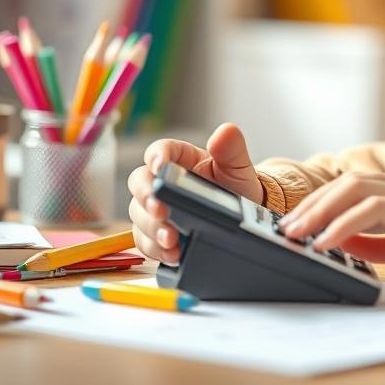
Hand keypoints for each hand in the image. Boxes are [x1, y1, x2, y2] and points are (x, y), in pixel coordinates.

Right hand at [127, 123, 262, 263]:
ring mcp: (157, 208)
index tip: (160, 166)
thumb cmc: (236, 185)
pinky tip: (173, 253)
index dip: (156, 156)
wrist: (246, 218)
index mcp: (180, 159)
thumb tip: (225, 132)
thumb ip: (232, 148)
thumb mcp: (238, 166)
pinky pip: (145, 241)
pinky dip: (156, 249)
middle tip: (160, 208)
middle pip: (139, 183)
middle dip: (146, 196)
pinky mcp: (157, 234)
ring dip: (151, 226)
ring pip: (138, 214)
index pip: (159, 151)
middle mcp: (163, 182)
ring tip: (170, 238)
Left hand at [278, 172, 384, 278]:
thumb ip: (375, 242)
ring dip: (320, 211)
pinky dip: (344, 225)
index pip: (346, 188)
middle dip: (310, 205)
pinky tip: (327, 242)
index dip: (316, 203)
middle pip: (343, 183)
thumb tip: (340, 244)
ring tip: (298, 234)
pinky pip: (373, 210)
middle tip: (285, 228)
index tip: (293, 223)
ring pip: (353, 189)